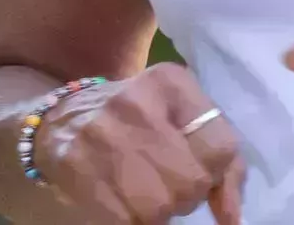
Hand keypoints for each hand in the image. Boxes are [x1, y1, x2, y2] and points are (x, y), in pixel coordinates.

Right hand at [34, 63, 245, 224]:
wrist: (60, 121)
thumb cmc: (135, 116)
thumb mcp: (180, 111)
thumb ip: (218, 152)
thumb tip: (233, 217)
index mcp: (170, 82)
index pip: (220, 147)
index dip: (220, 176)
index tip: (208, 180)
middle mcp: (137, 105)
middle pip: (191, 184)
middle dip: (186, 195)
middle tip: (170, 185)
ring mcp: (104, 138)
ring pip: (158, 209)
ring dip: (158, 212)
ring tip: (145, 192)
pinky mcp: (78, 172)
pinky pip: (125, 222)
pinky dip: (131, 221)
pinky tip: (123, 201)